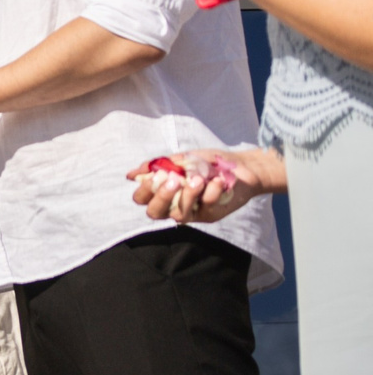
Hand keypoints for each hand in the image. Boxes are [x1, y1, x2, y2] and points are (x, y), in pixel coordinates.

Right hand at [130, 147, 283, 223]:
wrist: (242, 167)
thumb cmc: (209, 163)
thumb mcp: (182, 160)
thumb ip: (159, 166)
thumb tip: (131, 175)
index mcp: (163, 192)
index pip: (142, 199)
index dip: (144, 191)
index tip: (156, 175)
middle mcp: (174, 205)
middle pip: (154, 212)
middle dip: (161, 196)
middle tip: (174, 180)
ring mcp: (192, 212)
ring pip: (179, 214)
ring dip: (188, 194)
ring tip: (199, 178)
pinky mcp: (210, 215)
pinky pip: (205, 207)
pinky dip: (211, 191)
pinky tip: (218, 180)